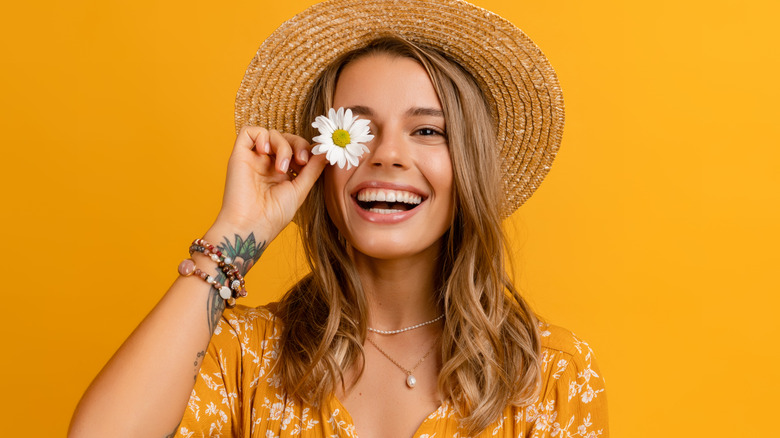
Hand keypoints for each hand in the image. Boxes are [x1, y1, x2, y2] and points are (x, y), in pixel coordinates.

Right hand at [208, 126, 327, 244]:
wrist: (252, 225)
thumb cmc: (275, 214)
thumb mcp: (300, 189)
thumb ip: (313, 169)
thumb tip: (327, 151)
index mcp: (282, 173)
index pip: (297, 149)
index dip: (306, 150)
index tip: (314, 160)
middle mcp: (267, 164)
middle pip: (286, 138)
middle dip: (298, 145)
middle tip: (302, 161)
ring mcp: (254, 159)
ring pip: (271, 134)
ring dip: (283, 146)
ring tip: (282, 168)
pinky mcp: (239, 155)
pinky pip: (249, 131)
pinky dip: (261, 136)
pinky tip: (265, 152)